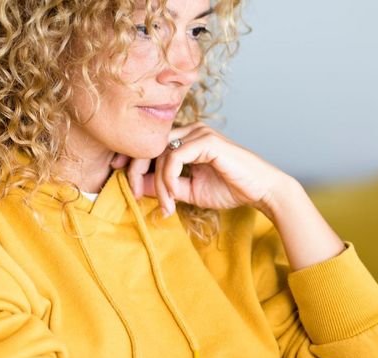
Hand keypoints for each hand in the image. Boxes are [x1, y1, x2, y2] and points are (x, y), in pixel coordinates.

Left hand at [110, 123, 290, 216]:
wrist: (261, 191)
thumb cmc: (230, 189)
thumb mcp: (189, 191)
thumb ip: (165, 186)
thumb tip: (136, 185)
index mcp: (186, 139)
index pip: (149, 145)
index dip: (130, 159)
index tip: (116, 176)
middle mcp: (191, 130)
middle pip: (149, 145)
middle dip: (134, 170)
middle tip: (132, 194)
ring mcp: (199, 133)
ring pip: (160, 154)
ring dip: (157, 183)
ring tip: (166, 205)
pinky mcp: (207, 141)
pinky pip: (174, 158)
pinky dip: (169, 178)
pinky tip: (174, 195)